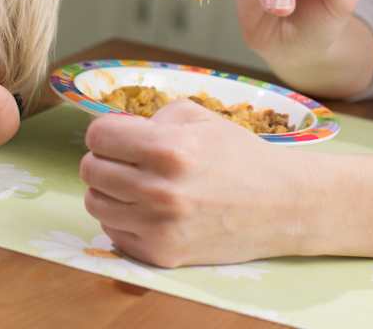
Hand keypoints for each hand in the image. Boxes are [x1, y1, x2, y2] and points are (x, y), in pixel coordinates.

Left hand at [79, 100, 315, 266]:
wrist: (281, 205)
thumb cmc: (238, 156)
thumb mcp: (198, 117)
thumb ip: (150, 118)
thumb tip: (114, 131)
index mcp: (168, 149)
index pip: (98, 136)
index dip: (106, 133)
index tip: (118, 136)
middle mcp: (159, 190)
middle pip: (90, 169)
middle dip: (105, 159)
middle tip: (127, 160)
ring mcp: (158, 226)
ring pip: (95, 202)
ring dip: (109, 190)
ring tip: (136, 184)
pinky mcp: (161, 254)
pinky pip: (113, 231)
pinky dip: (123, 218)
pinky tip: (148, 209)